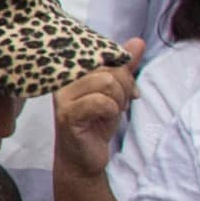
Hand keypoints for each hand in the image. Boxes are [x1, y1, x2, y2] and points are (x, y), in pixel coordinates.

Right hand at [52, 49, 139, 181]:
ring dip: (118, 101)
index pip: (104, 56)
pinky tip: (103, 120)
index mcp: (73, 71)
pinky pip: (100, 102)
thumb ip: (124, 67)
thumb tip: (137, 42)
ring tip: (111, 112)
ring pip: (106, 82)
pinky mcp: (66, 115)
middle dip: (124, 89)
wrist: (85, 158)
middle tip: (119, 105)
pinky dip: (111, 111)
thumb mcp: (116, 92)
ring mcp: (62, 98)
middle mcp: (63, 81)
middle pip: (108, 69)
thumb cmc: (97, 124)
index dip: (122, 72)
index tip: (126, 90)